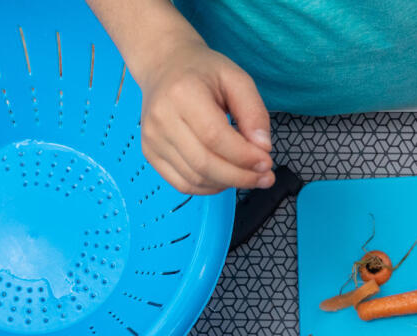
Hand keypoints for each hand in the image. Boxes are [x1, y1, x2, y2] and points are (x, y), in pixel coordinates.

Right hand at [135, 36, 272, 194]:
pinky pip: (182, 184)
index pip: (215, 137)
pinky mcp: (150, 153)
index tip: (267, 162)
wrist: (164, 66)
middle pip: (204, 163)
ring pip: (194, 178)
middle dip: (240, 176)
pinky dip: (208, 188)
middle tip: (264, 177)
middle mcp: (161, 118)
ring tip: (249, 177)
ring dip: (227, 184)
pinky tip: (226, 179)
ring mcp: (152, 139)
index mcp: (182, 93)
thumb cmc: (203, 72)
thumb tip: (263, 149)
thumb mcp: (236, 79)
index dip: (243, 156)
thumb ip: (254, 112)